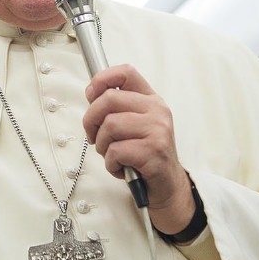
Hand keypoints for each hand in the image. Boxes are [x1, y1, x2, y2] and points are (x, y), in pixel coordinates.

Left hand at [83, 64, 193, 234]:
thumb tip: (91, 93)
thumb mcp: (134, 126)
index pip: (126, 72)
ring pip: (110, 125)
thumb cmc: (144, 155)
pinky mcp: (153, 151)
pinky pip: (116, 150)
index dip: (102, 79)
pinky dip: (110, 163)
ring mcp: (158, 130)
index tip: (91, 95)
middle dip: (91, 120)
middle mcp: (157, 110)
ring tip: (112, 156)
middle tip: (94, 138)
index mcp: (151, 100)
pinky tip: (120, 168)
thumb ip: (117, 108)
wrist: (167, 186)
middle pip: (109, 99)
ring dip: (102, 146)